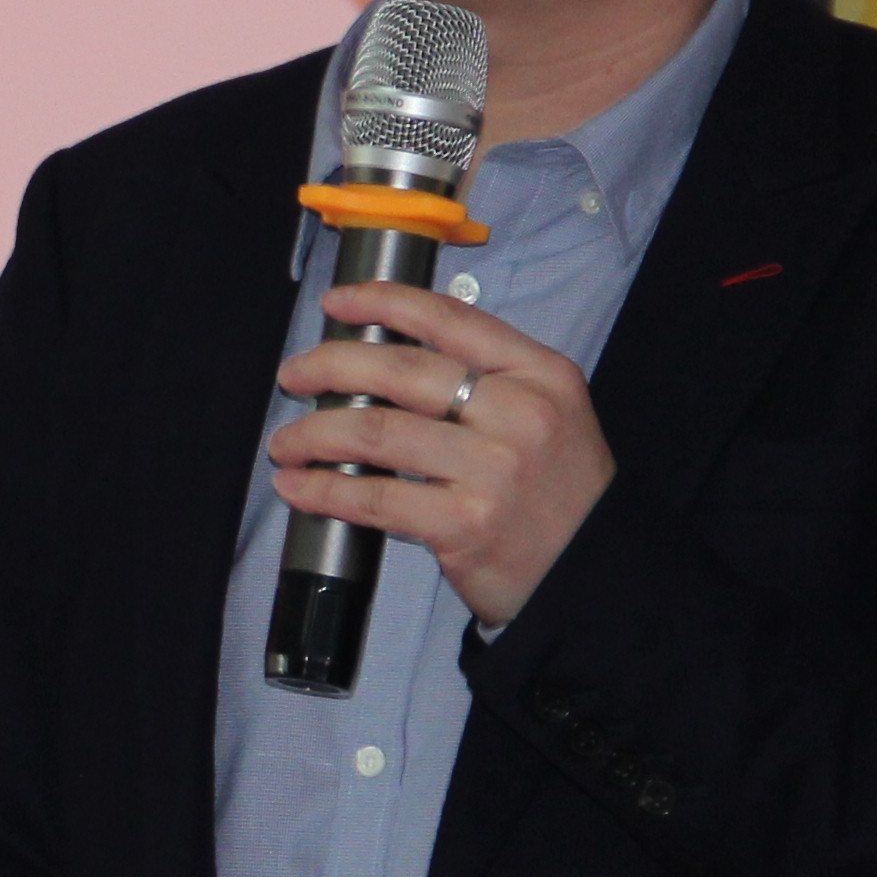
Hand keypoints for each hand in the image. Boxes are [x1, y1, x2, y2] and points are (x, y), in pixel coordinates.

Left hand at [270, 279, 614, 629]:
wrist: (592, 574)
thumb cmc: (558, 494)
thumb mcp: (547, 415)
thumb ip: (485, 381)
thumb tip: (384, 360)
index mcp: (539, 374)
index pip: (449, 318)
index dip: (382, 302)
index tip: (334, 302)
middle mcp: (519, 413)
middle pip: (399, 369)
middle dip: (329, 365)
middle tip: (293, 376)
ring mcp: (492, 469)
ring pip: (375, 430)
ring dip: (314, 433)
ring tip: (284, 443)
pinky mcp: (465, 523)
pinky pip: (374, 497)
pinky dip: (323, 489)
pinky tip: (297, 486)